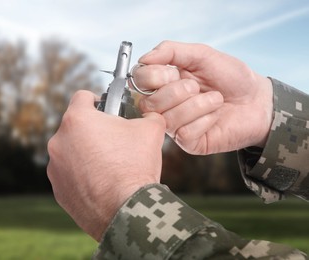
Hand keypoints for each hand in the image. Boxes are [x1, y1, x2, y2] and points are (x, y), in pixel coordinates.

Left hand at [47, 90, 165, 240]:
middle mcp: (59, 141)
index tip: (107, 111)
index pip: (82, 97)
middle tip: (113, 141)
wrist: (126, 210)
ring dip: (85, 153)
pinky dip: (81, 175)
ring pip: (71, 151)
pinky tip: (101, 183)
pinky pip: (69, 174)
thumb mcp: (151, 130)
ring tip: (108, 165)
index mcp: (77, 120)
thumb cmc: (135, 166)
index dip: (98, 100)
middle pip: (76, 126)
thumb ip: (148, 115)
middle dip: (93, 130)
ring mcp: (54, 167)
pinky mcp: (58, 189)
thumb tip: (150, 116)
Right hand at [132, 41, 272, 154]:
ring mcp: (175, 125)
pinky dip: (204, 120)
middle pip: (148, 103)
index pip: (138, 80)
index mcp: (164, 82)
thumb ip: (171, 51)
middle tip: (197, 87)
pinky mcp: (188, 142)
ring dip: (196, 105)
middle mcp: (165, 105)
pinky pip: (184, 133)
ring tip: (215, 100)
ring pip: (167, 119)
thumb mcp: (202, 55)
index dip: (154, 77)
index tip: (174, 73)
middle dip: (177, 92)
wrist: (257, 100)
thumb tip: (144, 58)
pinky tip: (215, 116)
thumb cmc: (230, 77)